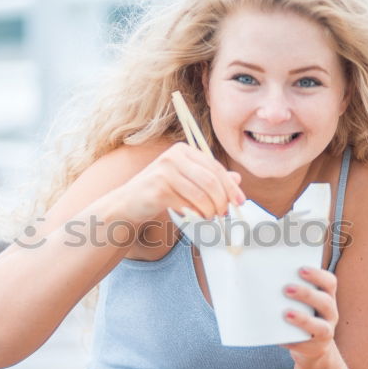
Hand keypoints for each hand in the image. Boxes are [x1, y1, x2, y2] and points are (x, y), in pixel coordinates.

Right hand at [115, 142, 245, 226]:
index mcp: (183, 150)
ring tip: (209, 218)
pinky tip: (194, 218)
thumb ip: (210, 178)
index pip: (215, 167)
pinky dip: (196, 215)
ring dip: (210, 211)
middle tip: (224, 214)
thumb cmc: (160, 192)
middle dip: (222, 201)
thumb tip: (237, 179)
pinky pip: (187, 205)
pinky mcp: (158, 189)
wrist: (127, 204)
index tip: (240, 201)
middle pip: (211, 181)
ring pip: (202, 195)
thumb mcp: (187, 181)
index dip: (230, 186)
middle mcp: (174, 156)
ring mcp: (164, 171)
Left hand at [280, 266, 338, 366]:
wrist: (311, 347)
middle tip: (286, 289)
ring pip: (320, 327)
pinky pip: (305, 345)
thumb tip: (264, 276)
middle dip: (306, 294)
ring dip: (303, 319)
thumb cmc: (302, 315)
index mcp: (327, 296)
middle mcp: (330, 313)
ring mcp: (326, 332)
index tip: (301, 269)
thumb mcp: (303, 302)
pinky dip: (292, 341)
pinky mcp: (315, 348)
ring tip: (286, 314)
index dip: (318, 275)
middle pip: (325, 302)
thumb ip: (292, 289)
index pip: (330, 282)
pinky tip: (280, 338)